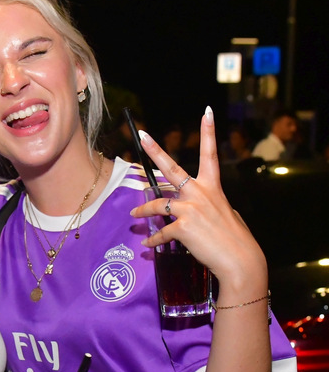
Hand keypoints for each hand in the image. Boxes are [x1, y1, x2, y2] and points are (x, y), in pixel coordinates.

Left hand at [130, 107, 266, 295]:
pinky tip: (148, 244)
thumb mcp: (225, 214)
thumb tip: (198, 211)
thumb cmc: (235, 239)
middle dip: (155, 150)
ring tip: (134, 215)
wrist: (239, 259)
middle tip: (142, 136)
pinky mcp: (183, 226)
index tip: (206, 112)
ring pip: (157, 205)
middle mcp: (200, 193)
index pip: (210, 154)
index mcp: (212, 187)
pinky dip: (153, 239)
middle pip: (172, 168)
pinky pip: (161, 232)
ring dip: (143, 211)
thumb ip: (209, 206)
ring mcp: (190, 208)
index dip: (208, 132)